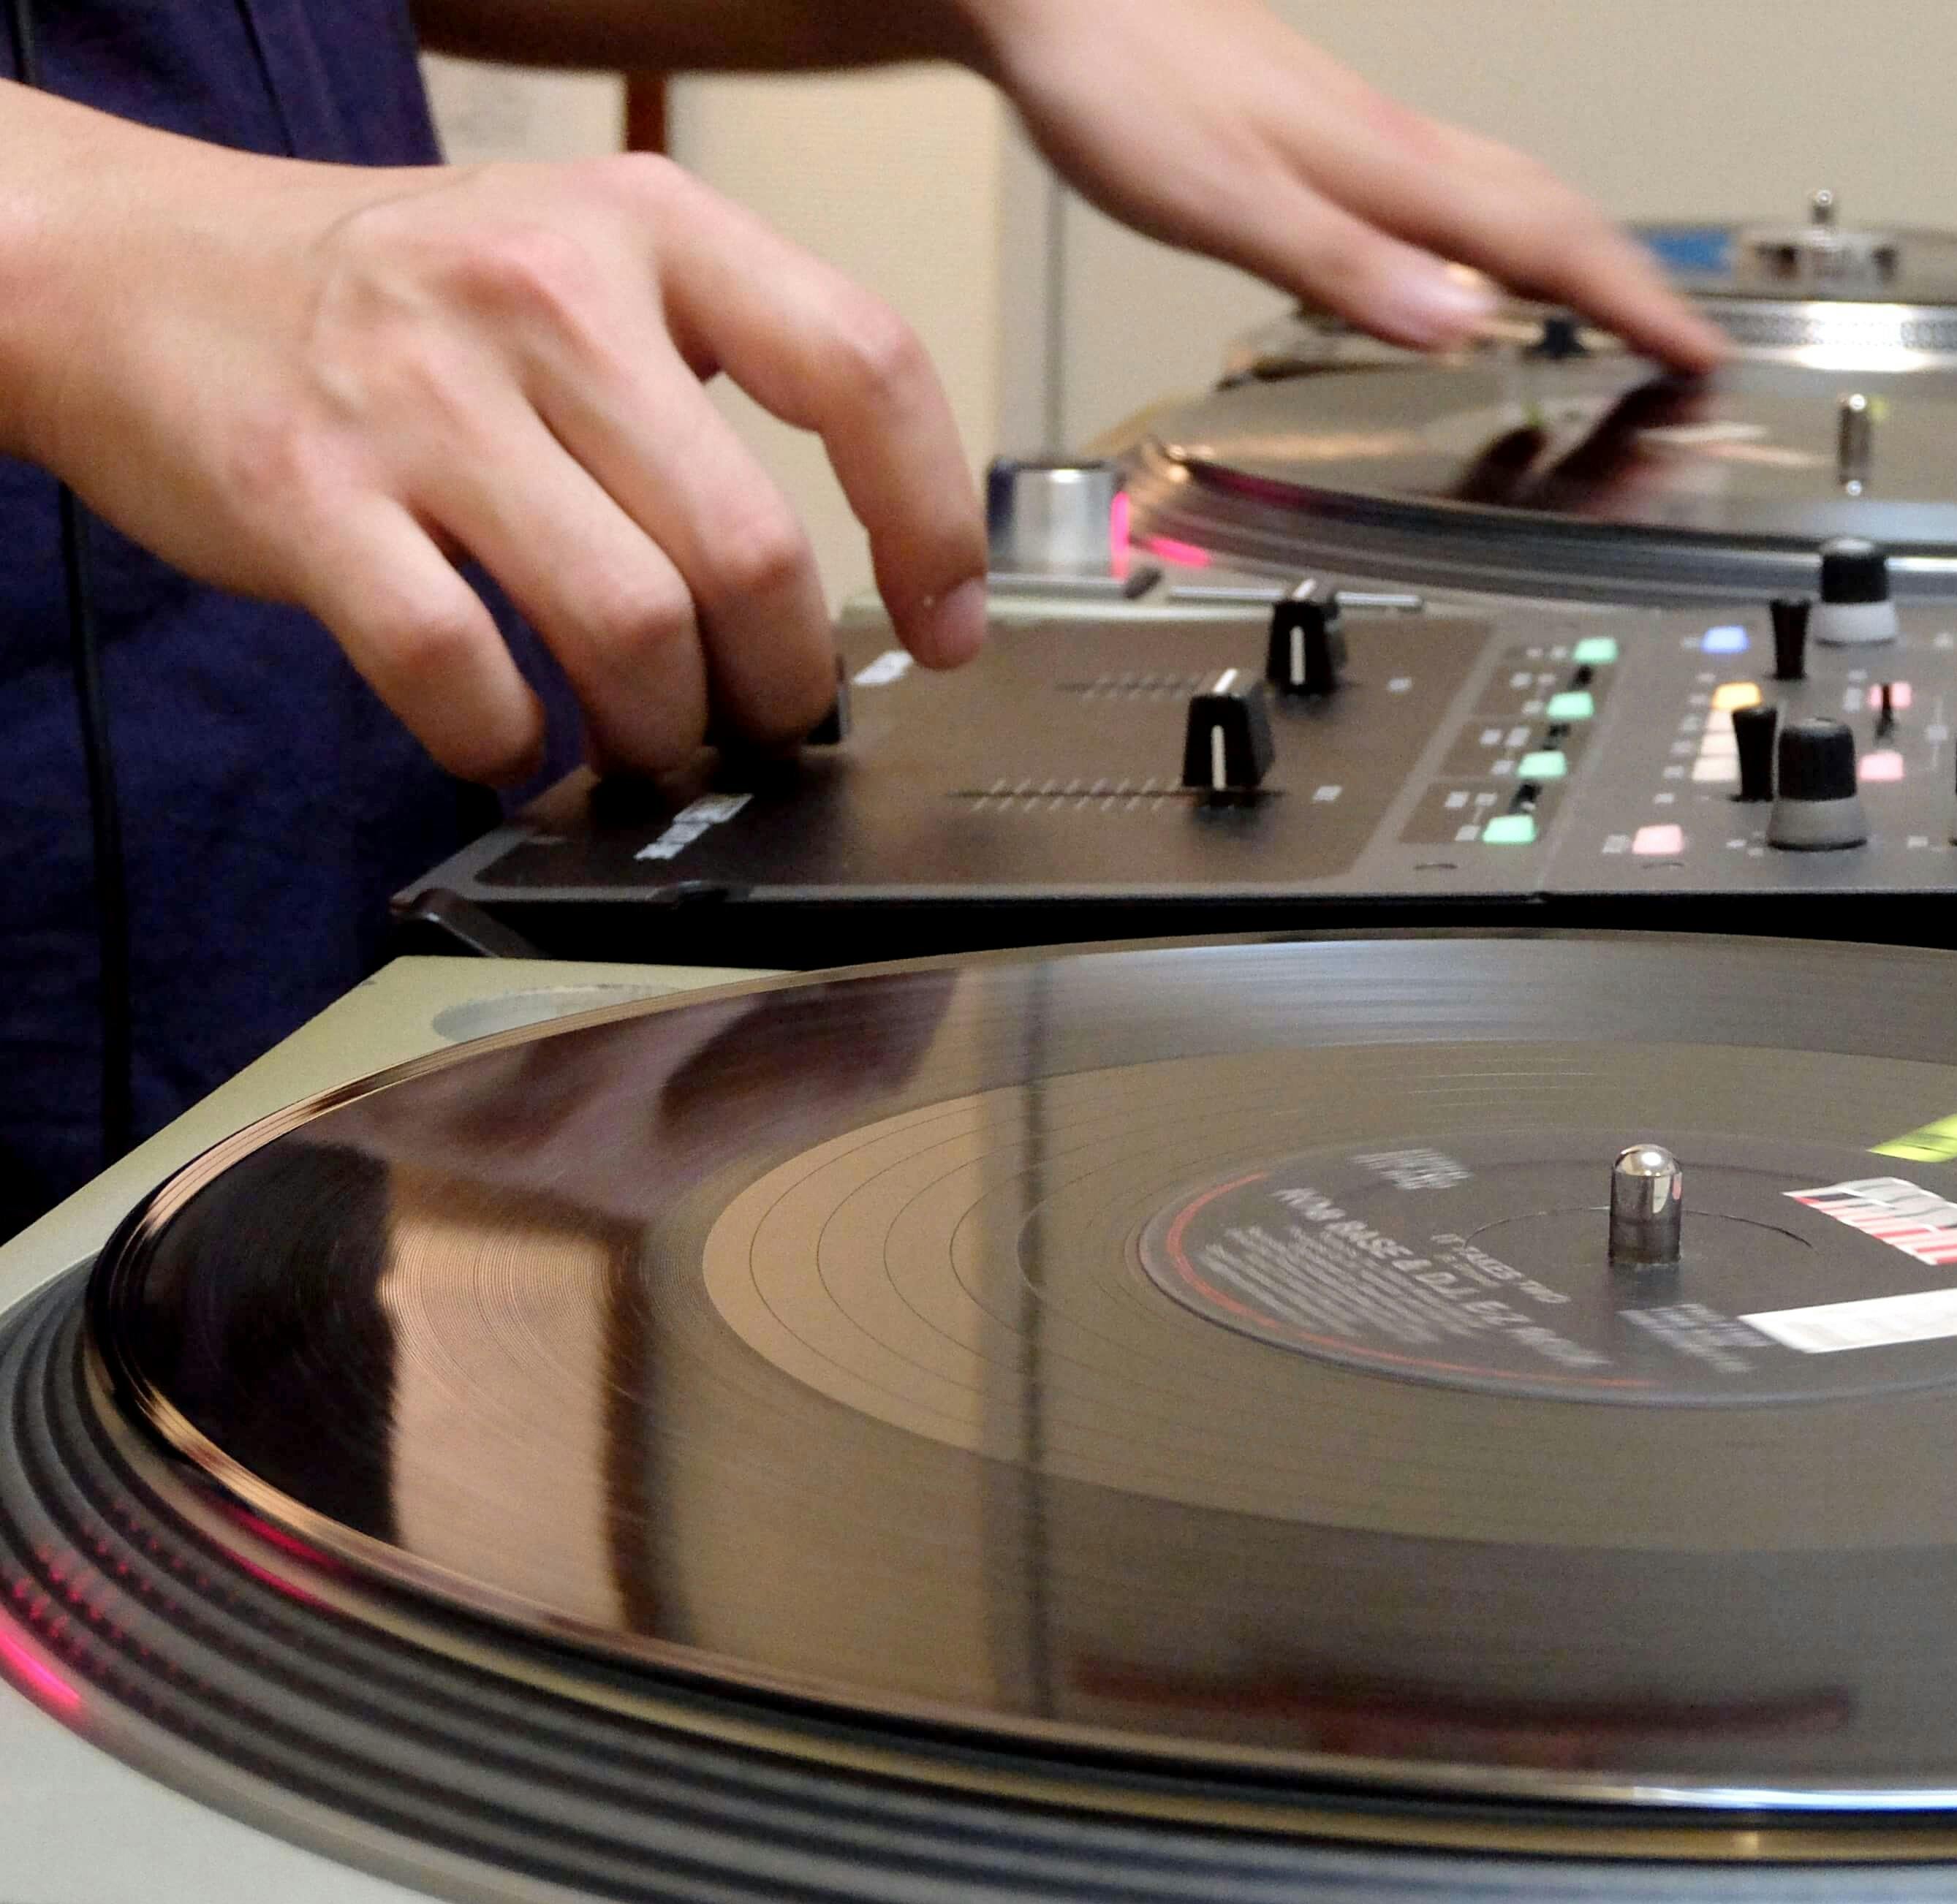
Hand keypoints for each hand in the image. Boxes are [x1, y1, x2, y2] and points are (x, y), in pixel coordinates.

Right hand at [10, 125, 987, 781]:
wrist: (134, 268)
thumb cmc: (400, 300)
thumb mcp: (585, 266)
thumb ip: (720, 383)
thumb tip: (867, 573)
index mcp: (649, 225)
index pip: (862, 367)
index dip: (932, 524)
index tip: (944, 628)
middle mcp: (543, 288)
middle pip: (749, 546)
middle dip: (780, 683)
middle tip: (765, 725)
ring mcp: (421, 391)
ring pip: (631, 625)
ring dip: (662, 729)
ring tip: (652, 747)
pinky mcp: (309, 492)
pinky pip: (460, 669)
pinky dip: (506, 740)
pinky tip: (513, 742)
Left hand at [966, 0, 1726, 371]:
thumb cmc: (1121, 83)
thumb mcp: (1226, 201)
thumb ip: (1342, 266)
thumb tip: (1456, 322)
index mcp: (1386, 171)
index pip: (1545, 243)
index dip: (1633, 303)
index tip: (1699, 349)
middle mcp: (1393, 147)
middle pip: (1548, 211)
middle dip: (1631, 281)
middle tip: (1688, 337)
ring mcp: (1366, 135)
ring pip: (1508, 190)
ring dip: (1578, 250)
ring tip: (1619, 302)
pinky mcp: (1329, 130)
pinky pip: (1458, 184)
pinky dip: (1505, 229)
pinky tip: (1477, 253)